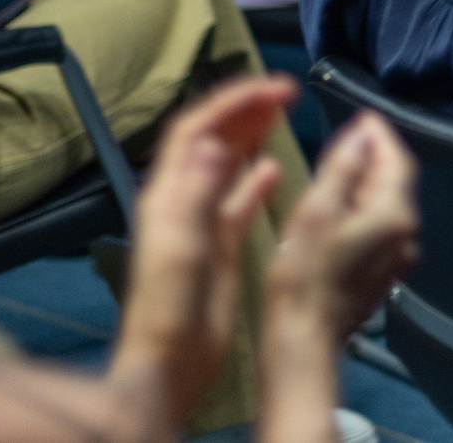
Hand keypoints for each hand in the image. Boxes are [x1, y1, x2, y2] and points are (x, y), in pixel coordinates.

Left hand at [113, 77, 296, 430]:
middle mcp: (181, 200)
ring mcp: (199, 222)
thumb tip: (216, 144)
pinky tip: (275, 169)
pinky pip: (236, 200)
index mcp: (169, 194)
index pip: (196, 128)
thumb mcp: (183, 249)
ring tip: (281, 114)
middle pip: (211, 137)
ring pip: (224, 163)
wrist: (168, 363)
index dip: (232, 100)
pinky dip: (255, 179)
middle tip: (285, 92)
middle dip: (244, 108)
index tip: (272, 88)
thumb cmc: (171, 309)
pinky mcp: (215, 245)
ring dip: (250, 135)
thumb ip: (198, 195)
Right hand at [270, 111, 420, 348]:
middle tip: (344, 139)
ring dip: (367, 181)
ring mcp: (400, 254)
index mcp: (395, 213)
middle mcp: (408, 232)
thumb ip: (344, 167)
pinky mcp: (386, 269)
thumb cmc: (304, 271)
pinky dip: (364, 207)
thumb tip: (362, 132)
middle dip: (373, 156)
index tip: (361, 116)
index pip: (397, 160)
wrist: (304, 336)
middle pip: (396, 180)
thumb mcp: (317, 209)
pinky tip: (340, 205)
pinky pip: (381, 224)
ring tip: (338, 167)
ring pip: (388, 203)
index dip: (379, 135)